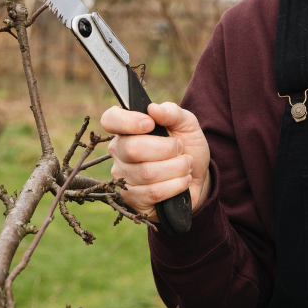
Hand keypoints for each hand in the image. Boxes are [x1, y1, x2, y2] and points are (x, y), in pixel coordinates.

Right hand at [101, 102, 211, 221]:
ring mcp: (123, 178)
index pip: (110, 120)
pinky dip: (176, 185)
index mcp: (128, 129)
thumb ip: (172, 112)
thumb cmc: (187, 145)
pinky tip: (183, 180)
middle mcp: (119, 153)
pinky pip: (153, 193)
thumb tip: (153, 108)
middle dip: (166, 148)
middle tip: (181, 148)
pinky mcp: (133, 199)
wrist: (196, 176)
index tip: (150, 123)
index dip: (127, 121)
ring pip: (146, 173)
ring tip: (186, 164)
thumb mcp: (187, 124)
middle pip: (132, 148)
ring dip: (176, 168)